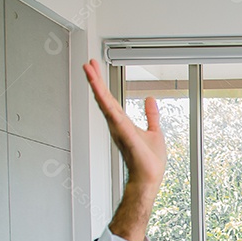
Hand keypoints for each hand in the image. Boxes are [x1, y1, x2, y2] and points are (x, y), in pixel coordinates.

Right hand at [85, 59, 166, 240]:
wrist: (149, 178)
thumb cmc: (149, 161)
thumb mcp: (154, 131)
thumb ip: (151, 115)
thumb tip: (151, 99)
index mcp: (123, 123)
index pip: (110, 99)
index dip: (102, 84)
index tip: (95, 68)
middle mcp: (117, 125)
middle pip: (103, 98)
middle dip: (95, 80)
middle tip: (87, 63)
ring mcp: (119, 129)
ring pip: (105, 104)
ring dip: (97, 87)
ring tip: (89, 70)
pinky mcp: (125, 135)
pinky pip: (114, 116)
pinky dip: (107, 104)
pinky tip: (101, 92)